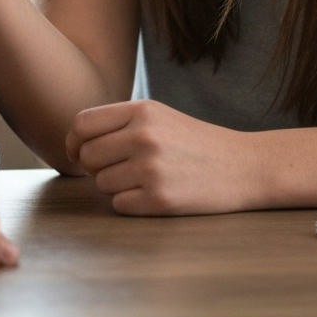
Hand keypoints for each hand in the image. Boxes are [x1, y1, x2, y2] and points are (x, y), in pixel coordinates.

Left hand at [66, 100, 265, 214]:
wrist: (244, 166)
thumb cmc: (194, 141)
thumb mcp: (158, 116)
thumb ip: (118, 122)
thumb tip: (73, 141)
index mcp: (141, 111)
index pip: (82, 124)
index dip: (72, 141)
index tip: (75, 153)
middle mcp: (143, 136)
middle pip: (87, 156)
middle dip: (94, 167)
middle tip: (118, 168)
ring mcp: (151, 169)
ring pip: (101, 183)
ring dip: (114, 186)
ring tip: (145, 179)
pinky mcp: (160, 200)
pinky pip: (119, 205)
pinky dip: (130, 203)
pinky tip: (153, 195)